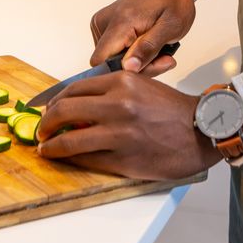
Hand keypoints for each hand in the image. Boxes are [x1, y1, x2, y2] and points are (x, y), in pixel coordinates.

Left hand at [36, 70, 222, 180]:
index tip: (47, 110)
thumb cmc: (172, 109)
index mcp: (122, 81)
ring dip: (52, 146)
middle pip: (65, 111)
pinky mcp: (123, 158)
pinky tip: (67, 159)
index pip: (74, 89)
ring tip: (46, 149)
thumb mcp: (142, 86)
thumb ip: (112, 92)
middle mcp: (118, 104)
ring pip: (70, 140)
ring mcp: (119, 133)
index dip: (54, 102)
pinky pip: (87, 160)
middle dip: (46, 123)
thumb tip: (79, 105)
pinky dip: (71, 160)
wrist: (201, 129)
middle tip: (41, 130)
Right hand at [90, 0, 198, 77]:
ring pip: (110, 59)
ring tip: (156, 49)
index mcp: (121, 20)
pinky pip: (112, 50)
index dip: (122, 72)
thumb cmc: (174, 3)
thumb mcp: (171, 27)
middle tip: (161, 58)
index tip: (148, 66)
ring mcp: (102, 22)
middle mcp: (105, 20)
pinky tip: (146, 45)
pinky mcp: (104, 25)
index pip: (101, 62)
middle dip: (135, 67)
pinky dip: (130, 53)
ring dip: (135, 61)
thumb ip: (148, 48)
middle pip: (107, 62)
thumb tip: (128, 67)